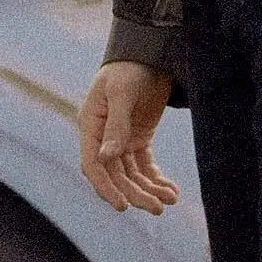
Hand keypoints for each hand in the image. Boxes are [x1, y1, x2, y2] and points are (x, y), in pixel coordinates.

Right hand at [79, 61, 180, 214]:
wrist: (149, 54)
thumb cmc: (129, 69)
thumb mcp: (122, 93)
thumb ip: (116, 125)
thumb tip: (107, 157)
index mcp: (91, 125)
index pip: (93, 164)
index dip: (105, 187)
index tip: (122, 206)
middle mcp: (103, 137)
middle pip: (115, 175)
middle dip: (135, 193)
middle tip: (158, 208)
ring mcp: (120, 139)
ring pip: (131, 174)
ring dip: (148, 189)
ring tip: (169, 200)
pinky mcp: (138, 138)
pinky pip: (144, 165)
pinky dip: (156, 179)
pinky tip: (171, 190)